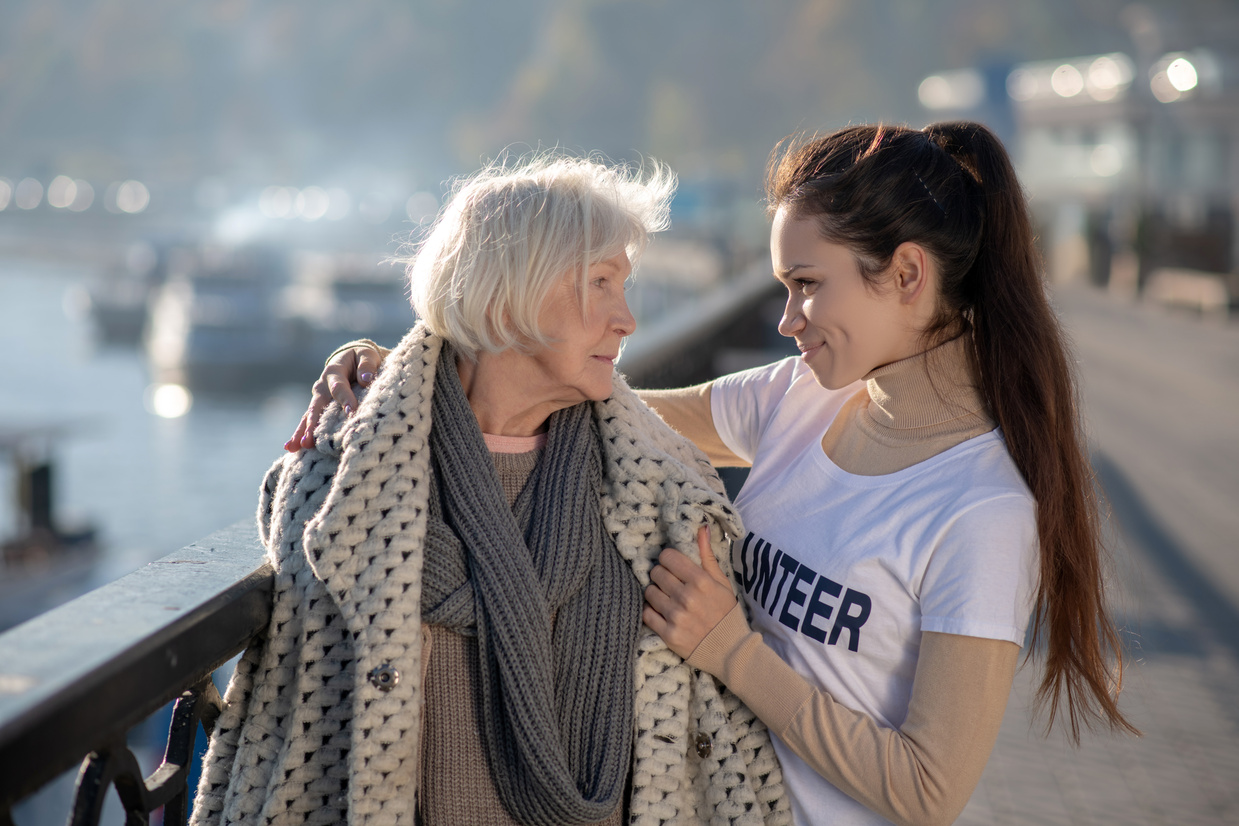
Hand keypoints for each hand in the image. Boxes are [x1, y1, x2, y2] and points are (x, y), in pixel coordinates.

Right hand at [284, 343, 382, 450]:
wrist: (351, 358)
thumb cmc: (361, 358)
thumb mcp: (367, 355)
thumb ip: (367, 365)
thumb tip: (366, 378)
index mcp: (334, 371)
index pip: (339, 387)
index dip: (345, 399)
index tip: (352, 412)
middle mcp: (322, 386)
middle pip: (317, 406)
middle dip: (314, 423)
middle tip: (310, 440)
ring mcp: (318, 398)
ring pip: (309, 416)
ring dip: (303, 431)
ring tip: (296, 447)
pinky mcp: (319, 407)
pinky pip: (309, 421)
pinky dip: (301, 433)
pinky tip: (291, 448)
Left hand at [643, 526, 738, 658]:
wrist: (730, 650)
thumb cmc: (726, 612)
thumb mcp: (721, 582)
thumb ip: (707, 555)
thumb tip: (700, 527)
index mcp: (701, 581)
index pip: (668, 557)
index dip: (668, 560)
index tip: (673, 565)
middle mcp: (687, 597)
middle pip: (656, 573)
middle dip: (661, 575)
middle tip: (670, 583)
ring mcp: (676, 617)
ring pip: (649, 592)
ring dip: (656, 593)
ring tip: (667, 598)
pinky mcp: (668, 634)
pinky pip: (646, 613)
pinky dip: (652, 611)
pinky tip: (663, 612)